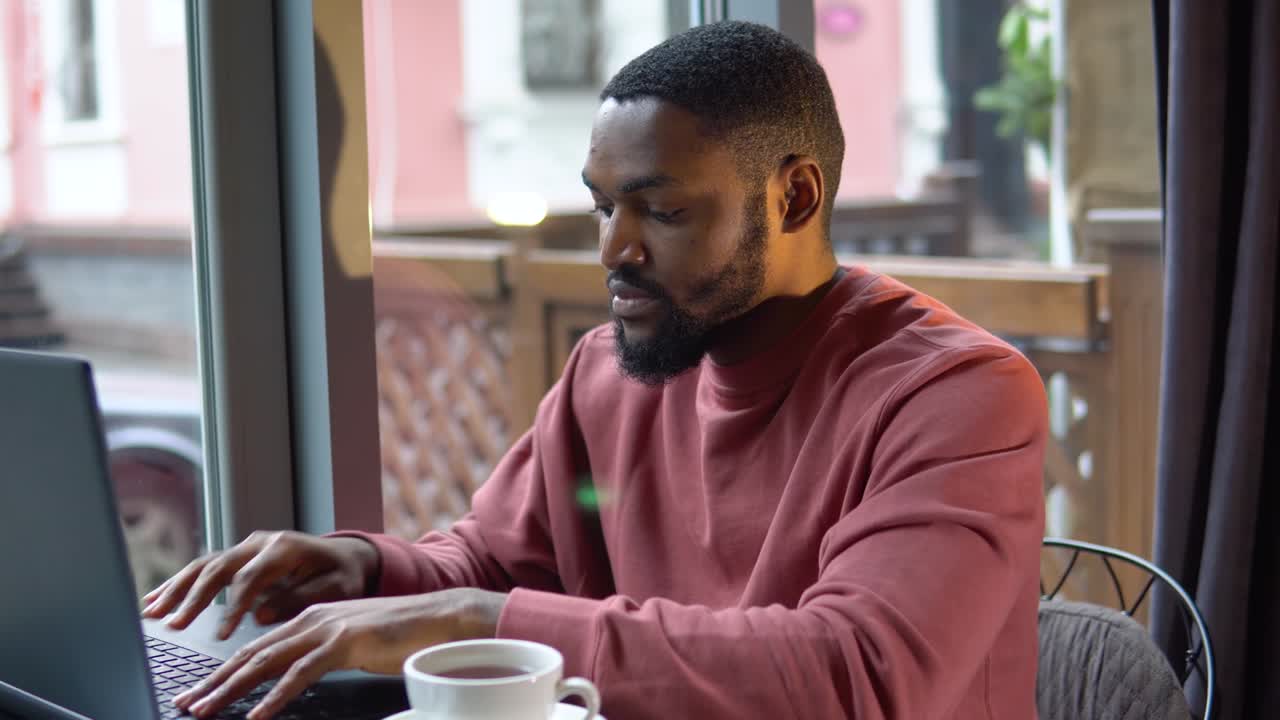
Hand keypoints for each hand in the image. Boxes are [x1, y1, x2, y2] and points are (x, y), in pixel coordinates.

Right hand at [141, 531, 378, 638]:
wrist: (345, 555)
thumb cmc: (342, 574)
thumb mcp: (334, 588)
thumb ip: (298, 599)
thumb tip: (260, 616)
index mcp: (285, 548)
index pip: (251, 577)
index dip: (234, 606)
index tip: (221, 634)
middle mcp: (260, 543)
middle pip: (219, 567)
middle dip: (193, 598)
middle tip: (173, 625)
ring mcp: (246, 548)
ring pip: (204, 565)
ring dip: (176, 589)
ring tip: (152, 613)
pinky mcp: (238, 558)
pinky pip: (204, 568)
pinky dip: (179, 584)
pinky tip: (155, 600)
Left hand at [173, 589, 506, 719]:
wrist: (440, 618)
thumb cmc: (400, 634)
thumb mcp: (350, 643)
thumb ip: (320, 654)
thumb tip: (294, 676)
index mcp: (309, 618)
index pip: (256, 647)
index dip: (223, 670)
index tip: (199, 691)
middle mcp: (311, 618)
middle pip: (251, 653)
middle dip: (214, 681)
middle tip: (186, 704)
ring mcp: (327, 628)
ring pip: (266, 661)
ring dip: (232, 689)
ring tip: (206, 710)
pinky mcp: (345, 643)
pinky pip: (302, 674)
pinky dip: (276, 697)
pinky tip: (259, 715)